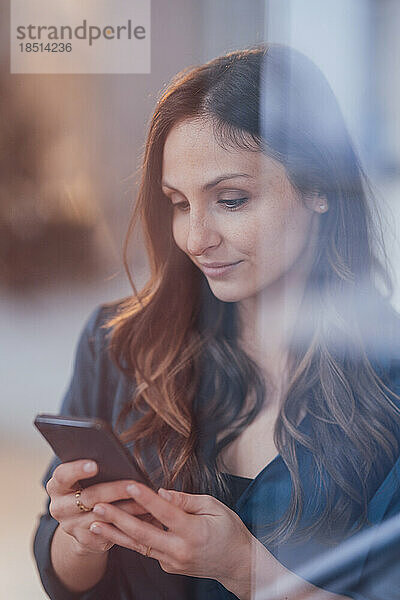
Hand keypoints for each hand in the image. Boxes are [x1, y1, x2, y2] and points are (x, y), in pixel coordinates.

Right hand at [46, 459, 160, 556]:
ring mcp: (71, 527)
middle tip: (134, 484)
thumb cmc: (89, 486)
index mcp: (57, 486)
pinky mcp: (86, 541)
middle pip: (88, 497)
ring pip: (103, 517)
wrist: (81, 520)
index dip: (78, 469)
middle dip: (114, 490)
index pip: (63, 475)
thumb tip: (116, 455)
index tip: (95, 464)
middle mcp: (59, 507)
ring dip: (127, 510)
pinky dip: (129, 527)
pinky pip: (110, 535)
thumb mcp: (85, 476)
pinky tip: (146, 519)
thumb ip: (96, 467)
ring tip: (146, 502)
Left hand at [88, 482, 252, 589]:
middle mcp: (180, 550)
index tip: (129, 484)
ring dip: (115, 533)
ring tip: (94, 523)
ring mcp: (173, 562)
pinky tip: (116, 529)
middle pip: (143, 533)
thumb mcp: (214, 508)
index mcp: (193, 532)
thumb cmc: (229, 530)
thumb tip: (162, 493)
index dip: (146, 497)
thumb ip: (186, 500)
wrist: (238, 564)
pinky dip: (131, 539)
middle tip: (98, 506)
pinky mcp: (169, 567)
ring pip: (139, 546)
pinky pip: (148, 550)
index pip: (165, 511)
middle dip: (117, 519)